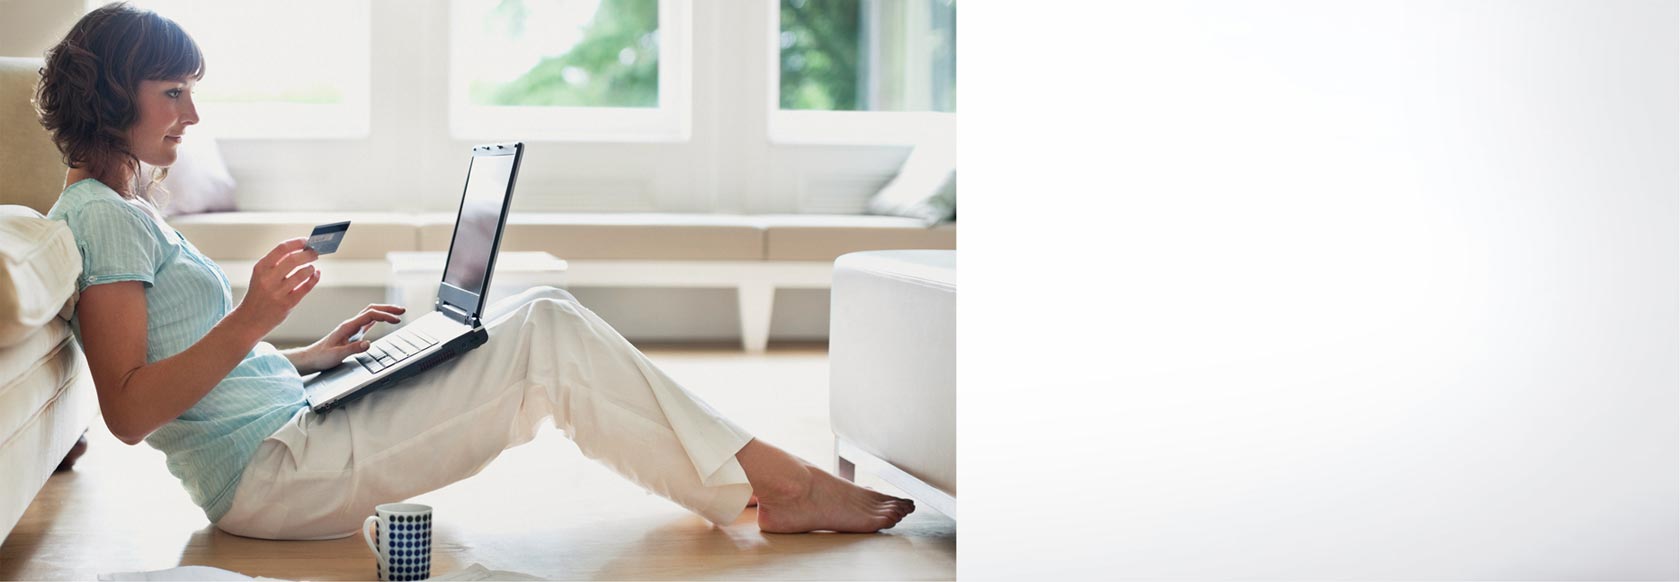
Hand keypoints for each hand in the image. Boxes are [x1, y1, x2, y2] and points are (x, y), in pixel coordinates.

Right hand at [228, 238, 320, 338]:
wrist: (249, 319)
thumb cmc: (259, 293)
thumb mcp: (261, 275)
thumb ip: (277, 263)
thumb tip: (301, 249)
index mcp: (261, 268)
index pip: (282, 249)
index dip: (297, 243)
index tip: (306, 241)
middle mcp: (268, 279)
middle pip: (294, 259)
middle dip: (308, 254)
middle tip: (315, 252)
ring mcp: (278, 292)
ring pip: (302, 273)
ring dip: (310, 267)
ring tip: (311, 267)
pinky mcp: (287, 304)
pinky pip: (306, 287)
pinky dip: (314, 278)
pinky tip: (316, 274)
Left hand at [285, 304, 405, 374]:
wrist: (311, 358)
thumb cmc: (321, 357)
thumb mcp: (337, 355)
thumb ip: (353, 349)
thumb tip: (368, 343)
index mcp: (348, 326)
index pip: (370, 315)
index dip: (385, 316)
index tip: (397, 320)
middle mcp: (350, 324)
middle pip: (372, 310)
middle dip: (387, 309)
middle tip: (402, 311)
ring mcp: (352, 328)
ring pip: (370, 314)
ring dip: (384, 312)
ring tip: (397, 313)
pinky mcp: (352, 334)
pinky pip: (367, 322)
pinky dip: (378, 319)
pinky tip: (383, 320)